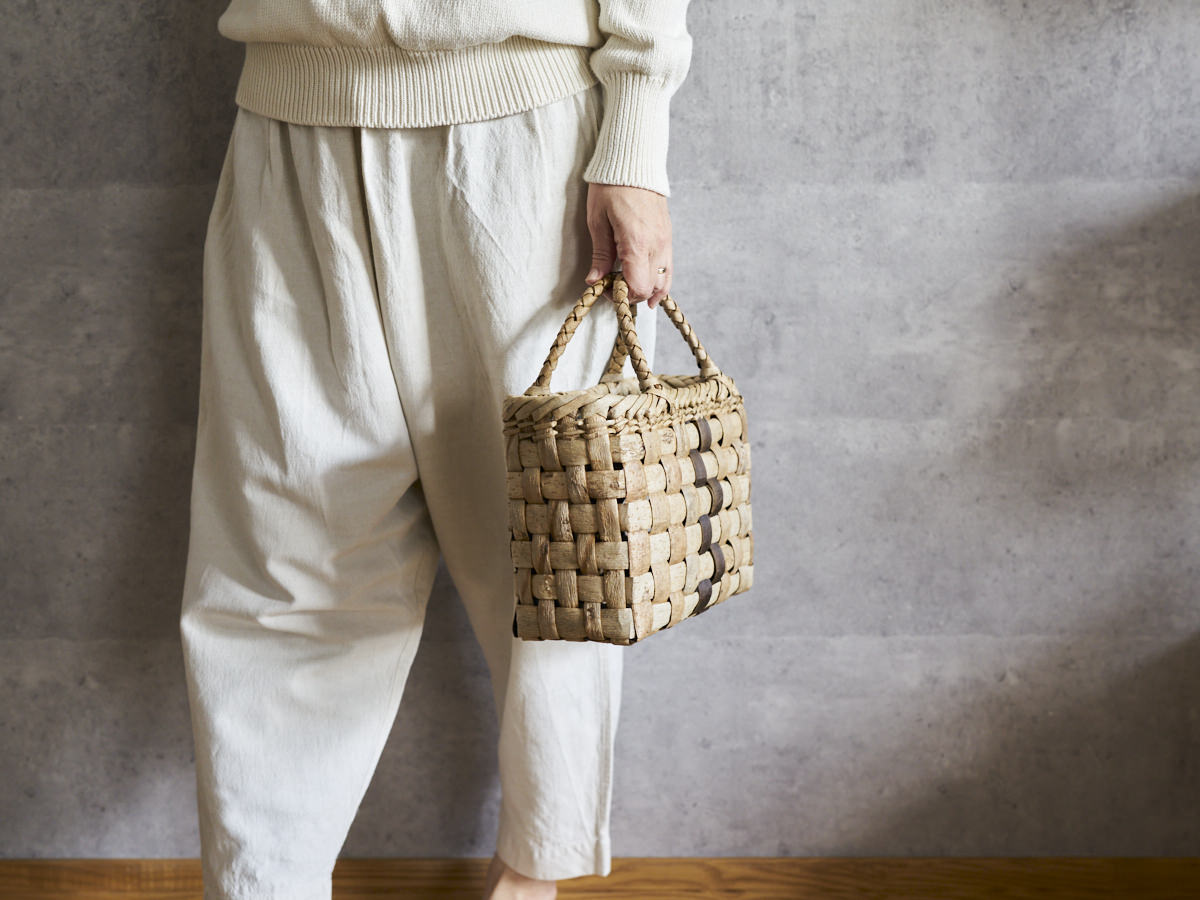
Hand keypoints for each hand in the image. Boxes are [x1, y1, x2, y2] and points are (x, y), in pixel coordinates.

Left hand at [584, 183, 672, 308]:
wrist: (633, 161)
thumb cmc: (611, 187)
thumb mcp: (597, 221)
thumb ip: (600, 255)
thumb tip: (595, 281)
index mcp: (637, 243)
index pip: (637, 286)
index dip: (621, 295)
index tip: (605, 289)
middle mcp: (656, 245)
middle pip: (650, 288)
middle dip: (631, 293)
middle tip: (613, 287)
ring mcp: (665, 241)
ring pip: (664, 281)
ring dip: (648, 290)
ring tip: (631, 290)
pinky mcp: (668, 235)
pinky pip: (668, 267)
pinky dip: (660, 280)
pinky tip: (649, 284)